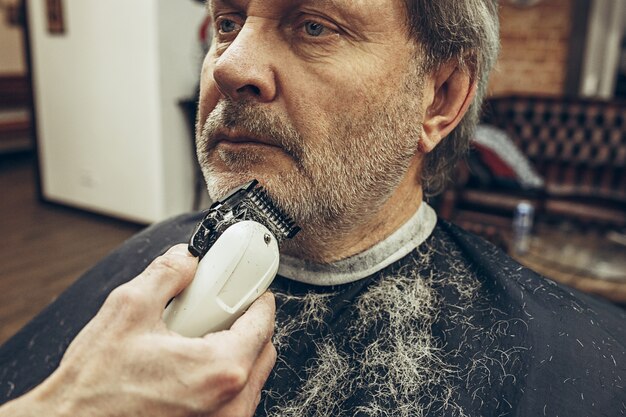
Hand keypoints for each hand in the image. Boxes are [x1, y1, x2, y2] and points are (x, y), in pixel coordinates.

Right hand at [1, 244, 275, 416]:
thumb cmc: (93, 385)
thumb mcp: (129, 309)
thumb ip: (167, 273)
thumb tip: (187, 259)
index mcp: (220, 368)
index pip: (263, 322)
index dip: (257, 297)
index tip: (249, 288)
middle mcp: (230, 401)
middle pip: (262, 350)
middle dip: (246, 325)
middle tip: (217, 311)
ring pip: (250, 377)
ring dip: (234, 352)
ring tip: (194, 341)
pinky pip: (233, 399)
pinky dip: (221, 378)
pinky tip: (187, 368)